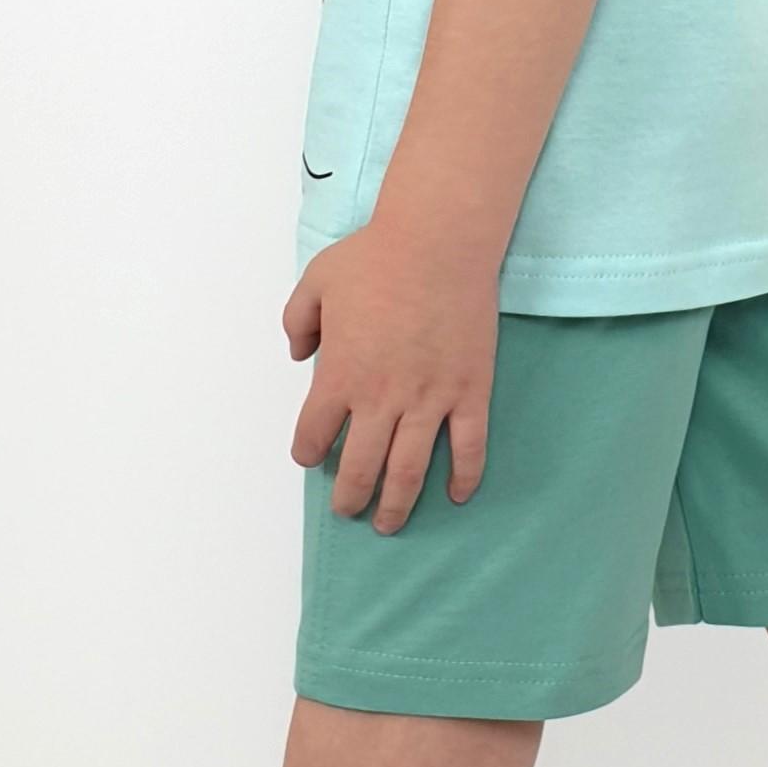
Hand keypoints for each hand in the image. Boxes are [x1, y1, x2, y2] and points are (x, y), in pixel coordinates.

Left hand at [282, 216, 497, 531]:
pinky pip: (469, 447)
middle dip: (350, 498)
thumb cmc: (376, 257)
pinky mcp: (470, 392)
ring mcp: (429, 400)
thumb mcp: (316, 281)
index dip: (308, 452)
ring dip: (396, 505)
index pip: (314, 435)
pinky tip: (455, 496)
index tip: (311, 457)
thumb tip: (299, 355)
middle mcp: (382, 399)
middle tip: (348, 510)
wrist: (438, 243)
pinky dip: (463, 477)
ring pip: (410, 471)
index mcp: (340, 376)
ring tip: (388, 523)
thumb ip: (297, 321)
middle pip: (361, 469)